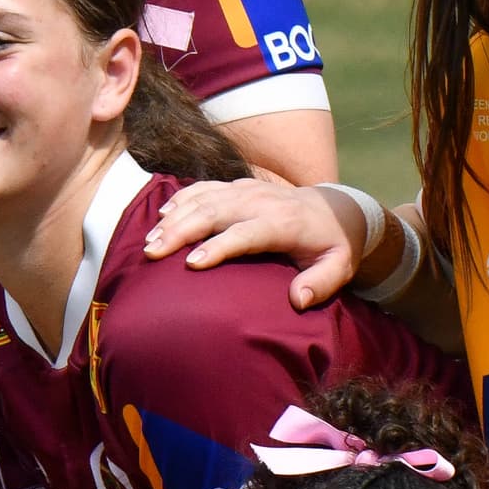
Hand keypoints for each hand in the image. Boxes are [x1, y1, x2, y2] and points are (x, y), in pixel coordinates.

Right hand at [142, 178, 369, 311]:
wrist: (337, 208)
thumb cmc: (333, 245)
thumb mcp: (338, 267)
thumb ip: (321, 284)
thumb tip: (297, 300)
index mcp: (284, 223)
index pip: (245, 233)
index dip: (218, 247)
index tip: (192, 265)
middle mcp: (261, 202)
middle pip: (214, 212)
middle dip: (181, 231)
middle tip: (153, 253)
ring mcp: (247, 191)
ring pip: (203, 199)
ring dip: (174, 218)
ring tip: (150, 242)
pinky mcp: (238, 187)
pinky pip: (203, 188)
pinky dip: (180, 200)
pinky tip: (161, 216)